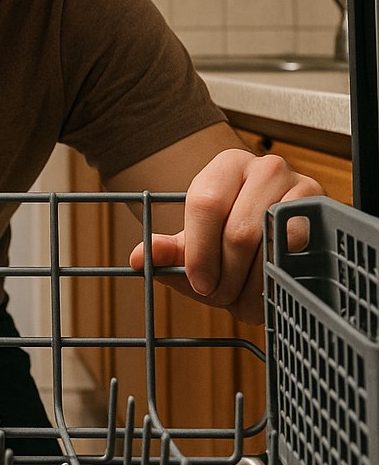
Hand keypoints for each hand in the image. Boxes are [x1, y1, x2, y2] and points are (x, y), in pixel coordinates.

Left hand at [128, 149, 322, 322]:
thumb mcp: (196, 242)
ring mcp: (300, 186)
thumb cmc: (230, 237)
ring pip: (273, 246)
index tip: (199, 282)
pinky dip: (281, 281)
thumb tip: (139, 258)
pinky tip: (269, 290)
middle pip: (239, 231)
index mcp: (226, 166)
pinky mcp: (324, 212)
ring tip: (242, 298)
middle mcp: (265, 167)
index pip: (204, 203)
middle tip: (220, 297)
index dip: (199, 251)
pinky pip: (301, 254)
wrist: (280, 236)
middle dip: (227, 276)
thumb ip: (167, 250)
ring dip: (254, 285)